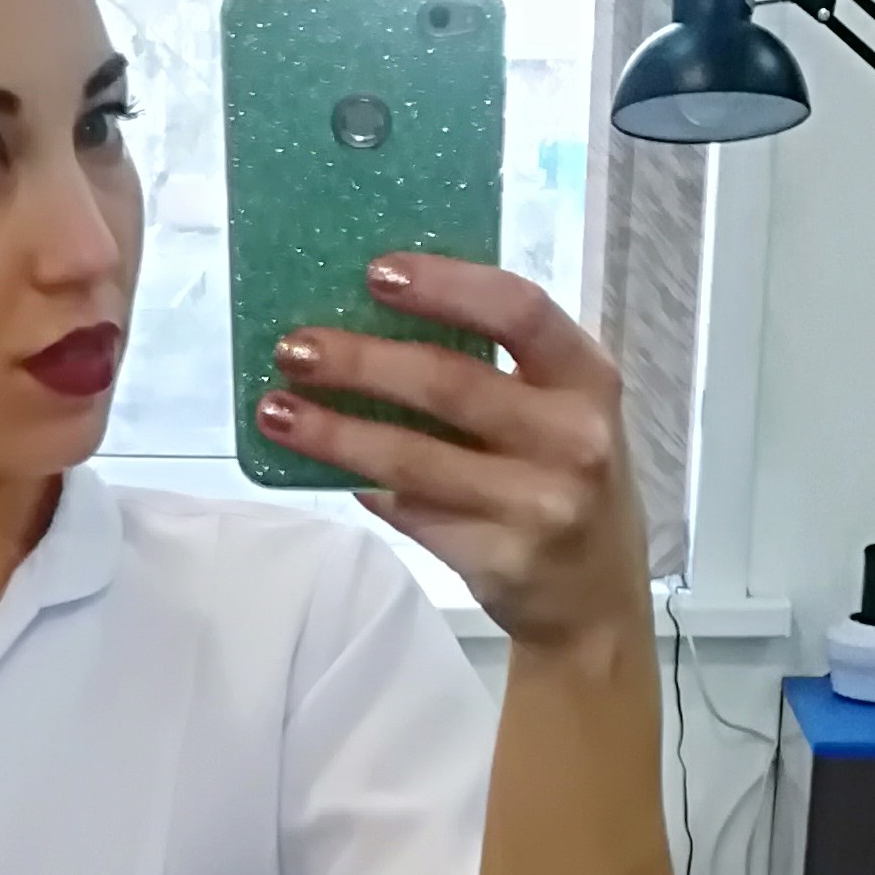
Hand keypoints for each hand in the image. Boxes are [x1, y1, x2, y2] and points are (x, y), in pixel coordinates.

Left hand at [255, 255, 649, 649]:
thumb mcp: (561, 413)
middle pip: (449, 383)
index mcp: (587, 379)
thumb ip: (495, 370)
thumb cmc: (567, 481)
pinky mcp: (499, 559)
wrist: (599, 600)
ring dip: (334, 432)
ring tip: (276, 410)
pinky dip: (362, 485)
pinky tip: (321, 468)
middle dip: (361, 361)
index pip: (518, 310)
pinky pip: (410, 512)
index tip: (375, 273)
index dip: (445, 286)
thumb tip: (372, 323)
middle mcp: (574, 438)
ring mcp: (538, 505)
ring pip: (413, 458)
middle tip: (295, 348)